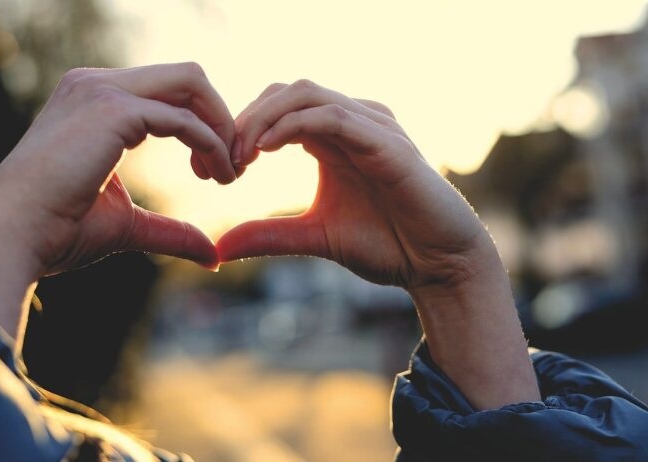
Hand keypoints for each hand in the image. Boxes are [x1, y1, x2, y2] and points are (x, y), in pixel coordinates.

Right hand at [0, 63, 236, 338]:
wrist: (15, 236)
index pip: (168, 92)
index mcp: (94, 100)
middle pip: (187, 78)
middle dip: (219, 119)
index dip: (202, 125)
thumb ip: (169, 230)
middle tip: (232, 166)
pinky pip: (183, 119)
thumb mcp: (127, 224)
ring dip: (220, 127)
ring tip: (228, 174)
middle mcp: (95, 84)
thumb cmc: (59, 231)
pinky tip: (216, 176)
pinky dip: (210, 144)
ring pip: (191, 83)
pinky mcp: (112, 110)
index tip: (212, 170)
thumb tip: (212, 255)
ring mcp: (102, 91)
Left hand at [217, 79, 488, 290]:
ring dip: (263, 119)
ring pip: (305, 94)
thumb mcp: (314, 237)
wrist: (438, 263)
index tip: (209, 169)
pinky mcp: (386, 142)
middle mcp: (350, 124)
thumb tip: (220, 246)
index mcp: (332, 139)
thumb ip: (270, 235)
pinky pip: (334, 116)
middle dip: (243, 121)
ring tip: (238, 155)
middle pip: (283, 94)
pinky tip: (266, 149)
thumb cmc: (387, 245)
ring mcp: (370, 127)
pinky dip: (295, 124)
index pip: (275, 111)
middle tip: (216, 160)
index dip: (238, 132)